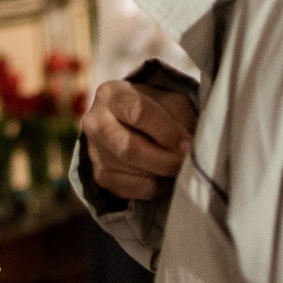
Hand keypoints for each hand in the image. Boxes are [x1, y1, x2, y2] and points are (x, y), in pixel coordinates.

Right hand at [79, 80, 198, 201]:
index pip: (138, 113)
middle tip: (185, 163)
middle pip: (128, 148)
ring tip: (175, 166)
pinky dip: (153, 186)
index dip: (166, 132)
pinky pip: (130, 188)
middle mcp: (94, 121)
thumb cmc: (158, 110)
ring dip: (160, 173)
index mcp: (111, 94)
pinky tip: (161, 175)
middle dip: (163, 160)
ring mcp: (93, 151)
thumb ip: (180, 120)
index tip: (188, 145)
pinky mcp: (99, 175)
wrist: (134, 125)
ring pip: (131, 171)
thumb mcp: (172, 103)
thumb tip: (186, 149)